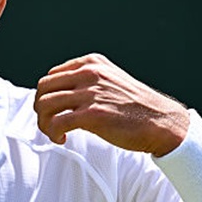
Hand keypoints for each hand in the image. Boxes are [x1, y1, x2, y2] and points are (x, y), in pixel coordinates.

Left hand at [34, 53, 188, 155]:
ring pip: (45, 104)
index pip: (52, 75)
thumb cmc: (136, 107)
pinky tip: (62, 138)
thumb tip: (60, 95)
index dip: (48, 95)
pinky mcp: (92, 114)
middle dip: (41, 108)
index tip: (55, 111)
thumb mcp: (110, 81)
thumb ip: (87, 82)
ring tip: (55, 133)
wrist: (160, 122)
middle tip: (50, 123)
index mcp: (91, 63)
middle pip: (43, 87)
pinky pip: (56, 122)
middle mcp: (89, 73)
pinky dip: (53, 133)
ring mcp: (90, 93)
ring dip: (44, 122)